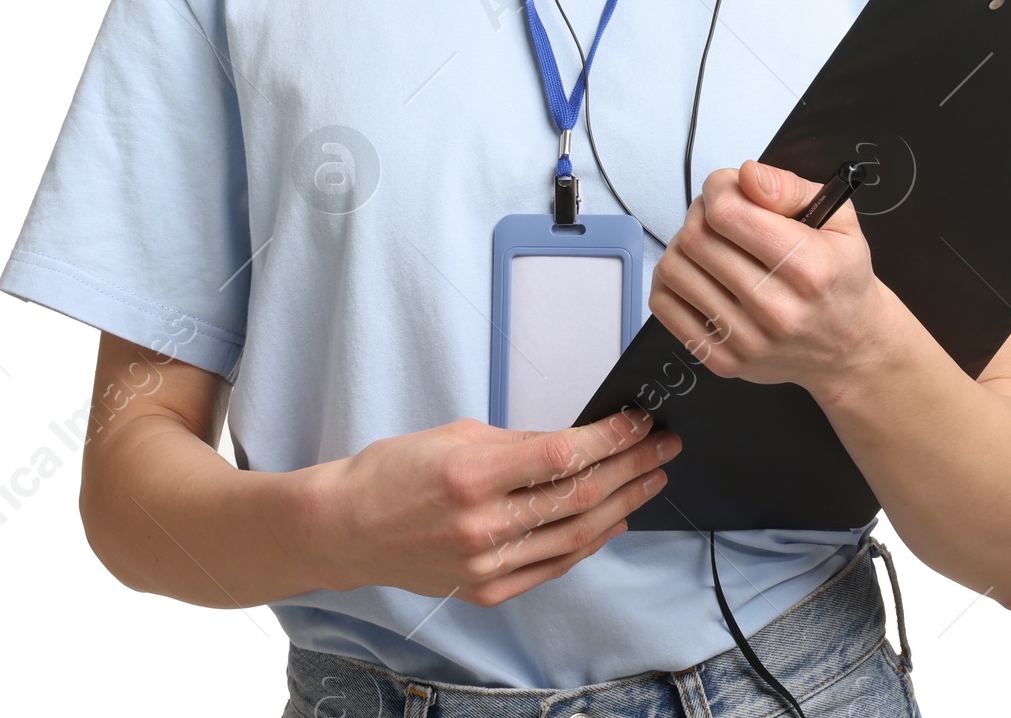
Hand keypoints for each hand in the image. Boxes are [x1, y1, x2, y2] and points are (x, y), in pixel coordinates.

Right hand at [313, 409, 680, 605]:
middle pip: (580, 497)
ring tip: (653, 478)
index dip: (611, 437)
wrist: (347, 528)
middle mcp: (483, 525)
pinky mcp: (488, 591)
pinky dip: (591, 542)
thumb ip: (520, 442)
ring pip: (577, 537)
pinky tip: (614, 519)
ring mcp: (487, 565)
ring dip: (624, 505)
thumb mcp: (458, 435)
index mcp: (473, 475)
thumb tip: (576, 440)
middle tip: (664, 445)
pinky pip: (555, 566)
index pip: (563, 455)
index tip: (639, 419)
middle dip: (632, 467)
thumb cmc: (396, 472)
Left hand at [650, 159, 894, 395]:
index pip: (727, 213)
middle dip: (701, 212)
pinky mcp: (723, 361)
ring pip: (674, 270)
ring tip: (710, 245)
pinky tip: (699, 276)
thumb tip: (747, 175)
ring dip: (683, 246)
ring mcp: (747, 340)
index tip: (730, 188)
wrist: (851, 349)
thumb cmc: (840, 278)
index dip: (719, 187)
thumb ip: (789, 189)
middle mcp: (776, 309)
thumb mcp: (839, 221)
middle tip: (721, 215)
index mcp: (807, 266)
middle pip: (695, 238)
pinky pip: (665, 306)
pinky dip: (671, 282)